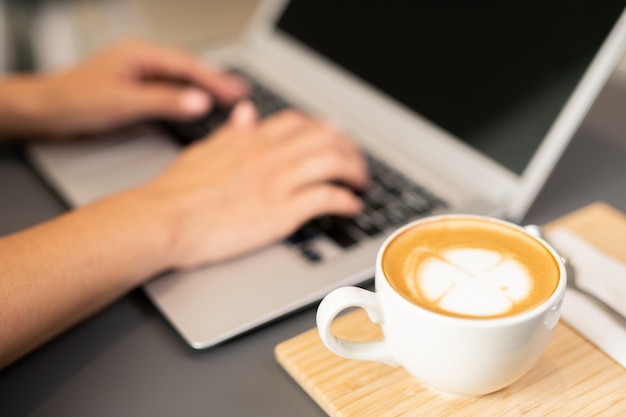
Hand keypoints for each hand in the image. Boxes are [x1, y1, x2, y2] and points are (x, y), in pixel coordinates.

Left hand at [0, 38, 248, 138]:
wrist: (46, 111)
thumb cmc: (74, 100)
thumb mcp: (123, 102)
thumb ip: (164, 101)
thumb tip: (199, 101)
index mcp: (140, 54)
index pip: (187, 66)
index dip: (215, 80)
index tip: (236, 92)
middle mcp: (141, 61)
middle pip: (187, 70)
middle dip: (216, 81)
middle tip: (242, 92)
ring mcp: (138, 75)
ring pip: (179, 80)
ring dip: (203, 89)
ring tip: (228, 98)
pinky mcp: (134, 90)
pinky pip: (169, 91)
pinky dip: (187, 98)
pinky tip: (197, 105)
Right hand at [139, 101, 368, 267]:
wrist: (166, 219)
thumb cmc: (177, 191)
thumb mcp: (204, 150)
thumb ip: (230, 132)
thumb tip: (245, 113)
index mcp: (250, 140)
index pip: (298, 122)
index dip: (322, 127)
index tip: (333, 135)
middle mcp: (269, 156)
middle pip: (324, 138)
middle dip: (347, 147)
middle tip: (355, 160)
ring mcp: (277, 182)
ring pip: (331, 162)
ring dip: (354, 170)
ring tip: (361, 180)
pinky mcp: (282, 211)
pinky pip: (326, 198)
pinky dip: (345, 200)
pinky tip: (351, 205)